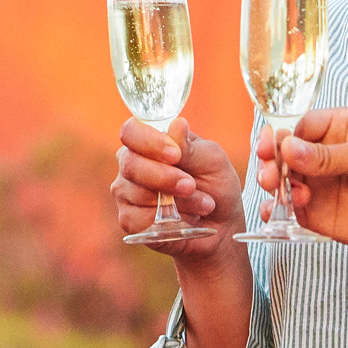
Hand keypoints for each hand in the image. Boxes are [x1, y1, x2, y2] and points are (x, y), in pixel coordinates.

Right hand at [112, 117, 245, 260]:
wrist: (221, 223)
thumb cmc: (214, 184)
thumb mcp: (211, 160)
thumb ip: (190, 146)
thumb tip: (177, 124)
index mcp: (147, 141)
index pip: (131, 132)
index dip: (150, 143)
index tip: (175, 155)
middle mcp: (131, 163)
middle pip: (131, 165)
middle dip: (165, 177)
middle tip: (191, 185)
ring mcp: (126, 192)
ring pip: (137, 194)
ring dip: (176, 202)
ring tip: (201, 203)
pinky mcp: (129, 220)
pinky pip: (136, 220)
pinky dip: (165, 221)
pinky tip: (183, 218)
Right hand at [253, 107, 347, 259]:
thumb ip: (328, 155)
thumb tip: (288, 148)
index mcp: (340, 127)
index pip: (300, 126)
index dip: (282, 136)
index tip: (272, 148)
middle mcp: (326, 153)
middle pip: (284, 152)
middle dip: (270, 160)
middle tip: (269, 173)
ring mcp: (321, 183)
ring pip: (282, 179)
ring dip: (272, 183)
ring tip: (278, 191)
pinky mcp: (319, 212)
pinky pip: (289, 208)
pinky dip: (276, 209)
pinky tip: (276, 211)